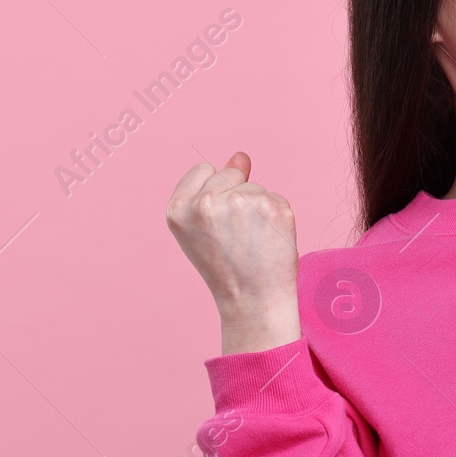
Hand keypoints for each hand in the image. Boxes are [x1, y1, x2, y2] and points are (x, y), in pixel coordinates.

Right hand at [166, 151, 302, 354]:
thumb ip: (214, 188)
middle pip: (230, 173)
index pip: (204, 169)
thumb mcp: (203, 228)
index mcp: (179, 208)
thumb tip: (240, 156)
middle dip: (236, 196)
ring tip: (251, 241)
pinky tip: (268, 240)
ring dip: (257, 208)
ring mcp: (241, 203)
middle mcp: (206, 203)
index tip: (216, 222)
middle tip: (235, 235)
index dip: (214, 192)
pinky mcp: (272, 206)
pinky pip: (276, 197)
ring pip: (255, 186)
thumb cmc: (226, 266)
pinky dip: (276, 216)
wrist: (253, 300)